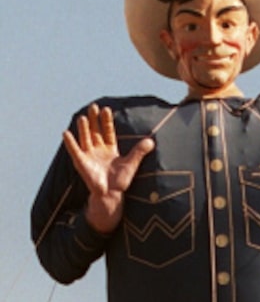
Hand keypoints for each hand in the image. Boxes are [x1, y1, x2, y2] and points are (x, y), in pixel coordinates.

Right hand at [62, 103, 153, 232]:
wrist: (111, 195)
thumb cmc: (120, 181)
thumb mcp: (131, 164)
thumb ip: (139, 152)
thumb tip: (151, 141)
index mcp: (110, 148)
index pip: (107, 131)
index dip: (107, 121)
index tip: (107, 109)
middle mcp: (98, 149)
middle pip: (95, 131)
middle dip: (94, 119)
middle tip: (93, 106)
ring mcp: (89, 155)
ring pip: (85, 138)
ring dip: (84, 128)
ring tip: (83, 117)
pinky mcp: (81, 162)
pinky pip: (74, 150)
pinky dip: (70, 143)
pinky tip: (66, 133)